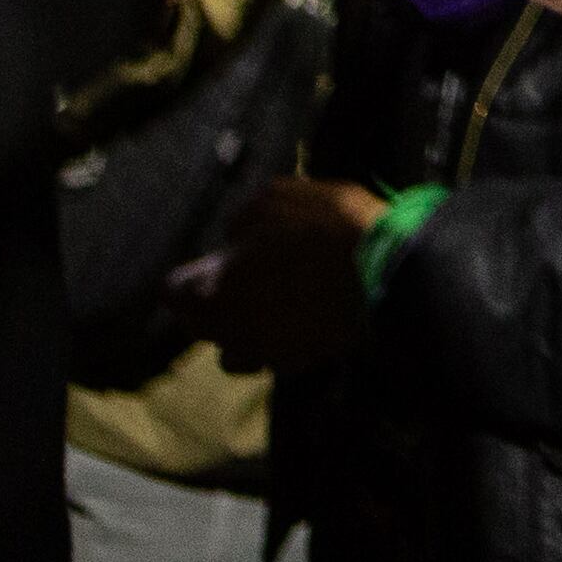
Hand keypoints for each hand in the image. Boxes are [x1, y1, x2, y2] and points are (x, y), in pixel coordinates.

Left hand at [178, 174, 380, 373]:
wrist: (389, 270)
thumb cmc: (327, 228)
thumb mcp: (277, 198)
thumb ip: (242, 220)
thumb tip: (233, 239)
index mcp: (212, 287)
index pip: (172, 293)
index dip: (188, 277)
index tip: (208, 266)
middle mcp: (226, 327)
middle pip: (198, 326)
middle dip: (211, 307)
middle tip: (238, 283)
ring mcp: (261, 350)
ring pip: (231, 352)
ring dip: (241, 333)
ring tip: (268, 308)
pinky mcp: (295, 363)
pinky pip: (271, 358)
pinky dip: (278, 344)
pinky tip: (299, 320)